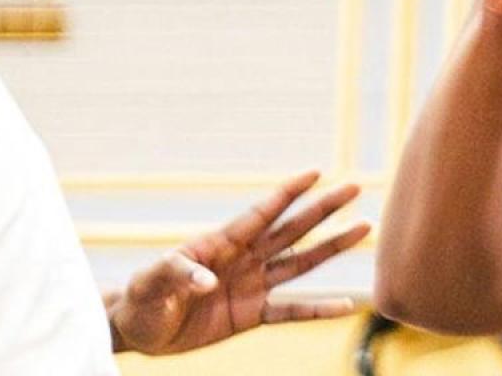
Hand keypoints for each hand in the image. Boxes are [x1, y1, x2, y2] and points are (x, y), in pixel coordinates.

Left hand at [109, 172, 367, 356]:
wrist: (139, 328)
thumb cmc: (142, 297)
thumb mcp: (152, 281)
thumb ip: (178, 274)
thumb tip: (208, 281)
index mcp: (219, 242)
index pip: (262, 212)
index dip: (288, 192)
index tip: (317, 172)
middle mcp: (242, 258)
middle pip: (291, 229)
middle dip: (322, 209)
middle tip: (353, 188)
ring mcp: (249, 285)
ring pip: (299, 262)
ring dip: (330, 248)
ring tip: (362, 230)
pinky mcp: (250, 315)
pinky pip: (290, 311)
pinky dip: (317, 309)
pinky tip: (345, 304)